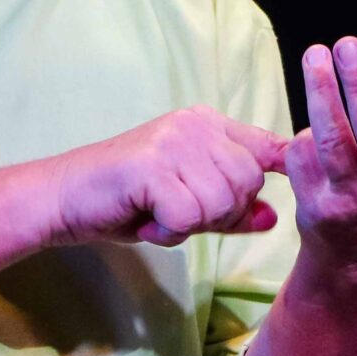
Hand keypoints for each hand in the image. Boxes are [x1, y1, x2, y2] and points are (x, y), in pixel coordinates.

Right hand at [47, 106, 290, 246]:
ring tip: (158, 214)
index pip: (265, 145)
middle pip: (248, 183)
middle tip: (180, 216)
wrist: (64, 198)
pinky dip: (168, 231)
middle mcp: (195, 125)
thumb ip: (230, 210)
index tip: (292, 173)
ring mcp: (173, 141)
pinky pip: (188, 216)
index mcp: (207, 125)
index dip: (284, 164)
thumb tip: (272, 217)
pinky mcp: (152, 164)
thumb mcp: (187, 206)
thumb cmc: (126, 202)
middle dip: (222, 214)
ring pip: (221, 202)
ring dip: (191, 224)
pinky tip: (145, 220)